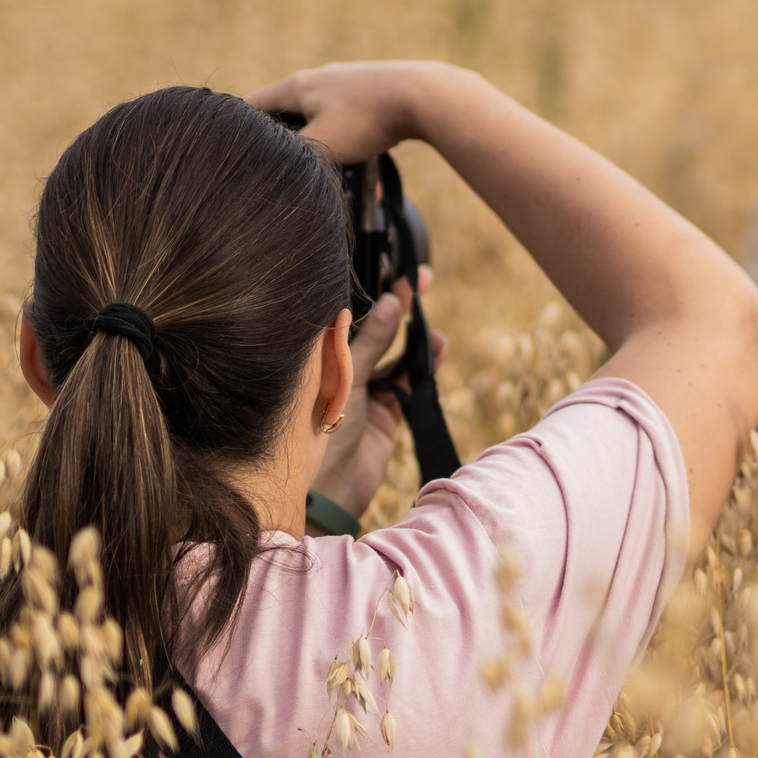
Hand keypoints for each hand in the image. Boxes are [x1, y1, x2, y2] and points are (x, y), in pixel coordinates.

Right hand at [247, 62, 448, 164]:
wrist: (424, 95)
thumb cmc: (368, 119)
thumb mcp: (320, 145)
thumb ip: (291, 156)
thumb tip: (270, 168)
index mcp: (297, 86)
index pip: (252, 105)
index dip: (239, 128)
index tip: (229, 149)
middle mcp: (318, 76)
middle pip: (285, 108)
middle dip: (279, 138)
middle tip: (273, 163)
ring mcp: (346, 79)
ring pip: (318, 112)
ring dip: (315, 138)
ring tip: (317, 163)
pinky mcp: (372, 88)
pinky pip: (345, 114)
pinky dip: (342, 135)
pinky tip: (354, 153)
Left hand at [310, 267, 447, 516]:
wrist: (328, 489)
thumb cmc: (318, 429)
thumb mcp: (345, 377)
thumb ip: (372, 341)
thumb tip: (394, 302)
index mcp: (320, 356)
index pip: (348, 313)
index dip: (370, 290)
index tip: (393, 268)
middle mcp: (341, 369)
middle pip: (375, 328)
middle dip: (399, 305)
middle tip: (421, 278)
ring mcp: (365, 391)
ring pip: (395, 354)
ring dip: (415, 337)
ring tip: (433, 324)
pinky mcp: (386, 412)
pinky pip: (409, 381)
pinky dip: (425, 365)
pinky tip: (439, 347)